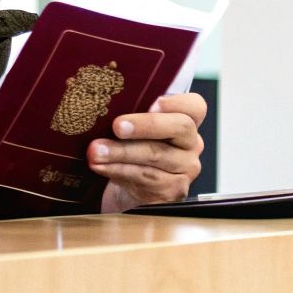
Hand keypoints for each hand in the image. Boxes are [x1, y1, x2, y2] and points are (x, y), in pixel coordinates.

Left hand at [90, 92, 206, 212]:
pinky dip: (119, 171)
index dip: (176, 102)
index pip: (195, 106)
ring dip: (122, 152)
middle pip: (180, 127)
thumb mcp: (134, 128)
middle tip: (118, 126)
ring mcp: (186, 168)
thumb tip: (107, 103)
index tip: (152, 103)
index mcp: (187, 120)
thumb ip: (131, 114)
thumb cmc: (131, 148)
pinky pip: (145, 177)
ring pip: (157, 155)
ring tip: (97, 151)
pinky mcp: (173, 190)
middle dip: (145, 125)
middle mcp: (191, 144)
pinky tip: (102, 167)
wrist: (125, 187)